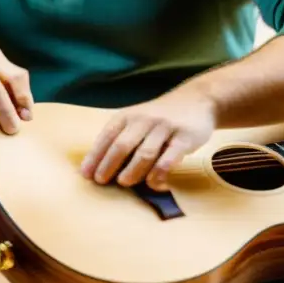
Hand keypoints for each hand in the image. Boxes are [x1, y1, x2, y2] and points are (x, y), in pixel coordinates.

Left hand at [79, 89, 216, 190]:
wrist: (197, 100)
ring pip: (145, 153)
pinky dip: (159, 173)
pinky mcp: (184, 138)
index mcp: (128, 116)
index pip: (107, 137)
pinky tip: (153, 183)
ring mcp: (165, 128)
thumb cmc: (159, 116)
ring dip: (132, 171)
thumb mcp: (136, 119)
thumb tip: (98, 166)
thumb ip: (120, 137)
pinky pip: (169, 158)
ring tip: (124, 182)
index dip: (95, 156)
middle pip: (122, 145)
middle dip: (108, 165)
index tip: (86, 174)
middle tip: (101, 181)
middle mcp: (144, 120)